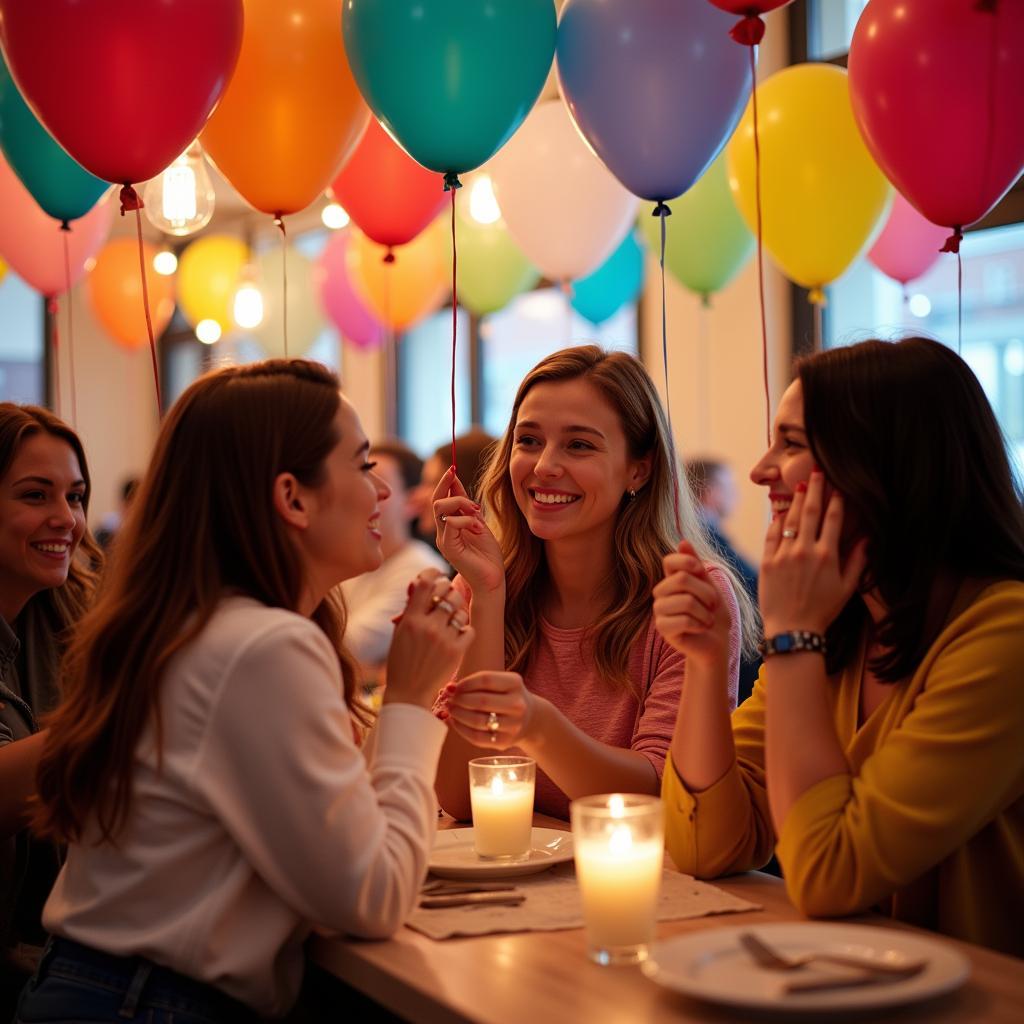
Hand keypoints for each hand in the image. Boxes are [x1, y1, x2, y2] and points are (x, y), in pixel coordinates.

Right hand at [384, 570, 474, 707]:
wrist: (409, 693)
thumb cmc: (401, 662)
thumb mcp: (399, 634)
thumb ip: (410, 609)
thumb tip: (419, 585)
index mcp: (410, 620)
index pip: (425, 583)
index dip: (433, 574)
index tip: (437, 575)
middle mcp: (428, 626)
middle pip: (448, 592)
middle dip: (449, 591)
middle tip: (447, 596)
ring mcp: (444, 639)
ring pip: (461, 610)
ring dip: (458, 612)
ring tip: (452, 620)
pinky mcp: (457, 651)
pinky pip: (469, 629)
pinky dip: (465, 630)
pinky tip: (457, 635)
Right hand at [431, 467, 504, 595]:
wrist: (492, 579)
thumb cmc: (488, 555)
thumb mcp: (478, 522)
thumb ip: (467, 505)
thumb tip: (456, 480)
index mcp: (448, 525)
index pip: (440, 497)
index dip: (445, 481)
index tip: (453, 467)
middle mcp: (442, 532)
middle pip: (437, 500)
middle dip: (456, 493)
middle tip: (475, 504)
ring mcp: (443, 540)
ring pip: (440, 507)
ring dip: (461, 504)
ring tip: (477, 515)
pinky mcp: (448, 548)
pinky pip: (451, 523)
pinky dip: (466, 520)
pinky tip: (478, 528)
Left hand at [438, 670, 535, 749]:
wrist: (529, 718)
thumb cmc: (506, 696)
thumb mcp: (499, 683)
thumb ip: (475, 683)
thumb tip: (449, 688)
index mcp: (515, 683)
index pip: (485, 680)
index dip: (464, 683)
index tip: (453, 687)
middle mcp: (517, 704)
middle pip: (481, 701)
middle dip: (459, 700)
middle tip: (448, 699)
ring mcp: (513, 725)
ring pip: (477, 721)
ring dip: (458, 715)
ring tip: (450, 710)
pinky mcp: (505, 742)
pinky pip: (477, 737)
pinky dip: (461, 729)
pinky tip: (455, 722)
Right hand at [653, 541, 730, 664]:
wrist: (717, 641)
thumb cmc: (714, 613)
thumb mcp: (710, 585)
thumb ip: (696, 565)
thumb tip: (683, 541)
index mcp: (671, 579)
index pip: (669, 560)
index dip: (687, 562)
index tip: (701, 571)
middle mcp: (661, 592)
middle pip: (681, 579)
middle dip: (706, 593)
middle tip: (712, 605)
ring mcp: (659, 610)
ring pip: (685, 601)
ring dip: (705, 613)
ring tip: (707, 620)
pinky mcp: (662, 628)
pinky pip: (683, 620)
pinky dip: (699, 625)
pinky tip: (699, 629)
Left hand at [759, 471, 867, 635]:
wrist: (791, 630)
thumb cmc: (822, 611)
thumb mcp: (847, 588)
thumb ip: (858, 561)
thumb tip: (867, 538)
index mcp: (827, 555)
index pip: (833, 519)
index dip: (836, 500)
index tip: (838, 487)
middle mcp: (805, 550)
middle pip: (810, 511)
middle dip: (814, 489)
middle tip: (816, 472)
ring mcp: (783, 554)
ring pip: (790, 519)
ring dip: (794, 500)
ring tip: (799, 486)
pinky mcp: (767, 561)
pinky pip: (772, 534)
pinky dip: (776, 521)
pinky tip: (780, 511)